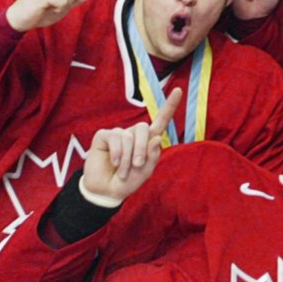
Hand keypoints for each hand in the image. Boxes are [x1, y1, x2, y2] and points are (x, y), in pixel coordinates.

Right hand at [81, 88, 182, 204]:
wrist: (106, 191)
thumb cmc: (127, 181)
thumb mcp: (144, 173)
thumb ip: (152, 157)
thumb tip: (156, 138)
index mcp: (148, 141)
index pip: (160, 120)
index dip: (170, 106)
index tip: (179, 90)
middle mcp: (134, 134)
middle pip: (144, 128)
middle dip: (141, 149)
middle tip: (136, 165)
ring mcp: (118, 134)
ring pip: (128, 136)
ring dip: (127, 158)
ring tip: (122, 171)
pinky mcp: (104, 136)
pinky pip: (114, 138)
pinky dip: (117, 154)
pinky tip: (114, 163)